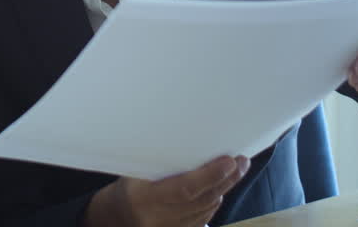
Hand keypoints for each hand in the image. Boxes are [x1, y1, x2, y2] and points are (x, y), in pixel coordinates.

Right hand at [84, 155, 249, 226]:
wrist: (115, 218)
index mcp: (144, 198)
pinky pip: (203, 218)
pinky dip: (214, 201)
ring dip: (224, 188)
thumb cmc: (126, 188)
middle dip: (226, 179)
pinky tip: (222, 187)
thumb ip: (160, 162)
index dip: (210, 175)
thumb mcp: (135, 172)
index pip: (185, 188)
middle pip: (202, 199)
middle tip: (242, 161)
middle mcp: (159, 218)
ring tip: (237, 169)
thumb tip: (189, 138)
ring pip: (206, 209)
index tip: (229, 160)